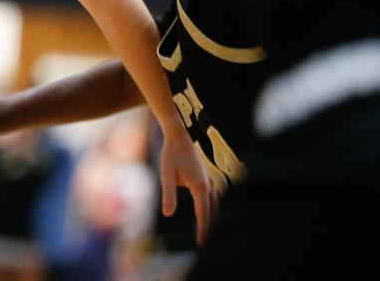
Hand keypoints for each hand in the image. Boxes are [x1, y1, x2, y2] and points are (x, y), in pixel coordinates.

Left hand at [158, 126, 215, 244]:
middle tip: (202, 241)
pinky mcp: (207, 175)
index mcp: (200, 187)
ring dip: (210, 215)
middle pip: (211, 210)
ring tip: (204, 228)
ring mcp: (210, 179)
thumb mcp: (166, 175)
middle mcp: (209, 184)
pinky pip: (213, 195)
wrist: (178, 136)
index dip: (202, 229)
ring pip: (213, 203)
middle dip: (207, 225)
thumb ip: (168, 194)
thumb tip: (168, 214)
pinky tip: (207, 206)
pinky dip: (211, 205)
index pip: (203, 214)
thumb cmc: (171, 155)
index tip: (201, 243)